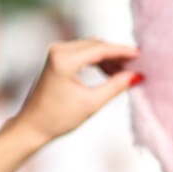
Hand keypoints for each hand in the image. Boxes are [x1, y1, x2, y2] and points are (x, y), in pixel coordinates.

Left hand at [11, 39, 140, 145]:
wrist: (31, 126)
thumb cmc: (57, 118)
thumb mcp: (91, 103)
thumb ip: (115, 86)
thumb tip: (136, 76)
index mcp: (64, 60)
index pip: (101, 49)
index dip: (123, 51)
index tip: (141, 56)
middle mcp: (58, 50)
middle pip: (97, 45)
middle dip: (117, 54)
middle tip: (136, 66)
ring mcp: (56, 52)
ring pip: (91, 47)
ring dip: (108, 58)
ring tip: (125, 73)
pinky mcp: (56, 57)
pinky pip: (83, 53)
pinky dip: (97, 60)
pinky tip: (110, 72)